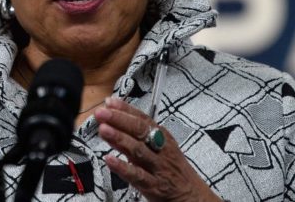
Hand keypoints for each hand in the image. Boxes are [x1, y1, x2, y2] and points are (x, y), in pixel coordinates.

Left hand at [95, 97, 221, 201]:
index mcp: (162, 137)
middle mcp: (161, 149)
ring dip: (120, 138)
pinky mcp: (154, 186)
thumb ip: (134, 137)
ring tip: (104, 130)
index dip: (126, 109)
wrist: (192, 196)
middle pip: (141, 131)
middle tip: (103, 113)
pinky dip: (123, 167)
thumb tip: (112, 123)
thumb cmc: (173, 170)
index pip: (143, 119)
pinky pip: (137, 175)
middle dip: (120, 120)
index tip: (110, 102)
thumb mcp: (159, 149)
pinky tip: (110, 160)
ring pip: (138, 150)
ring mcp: (158, 167)